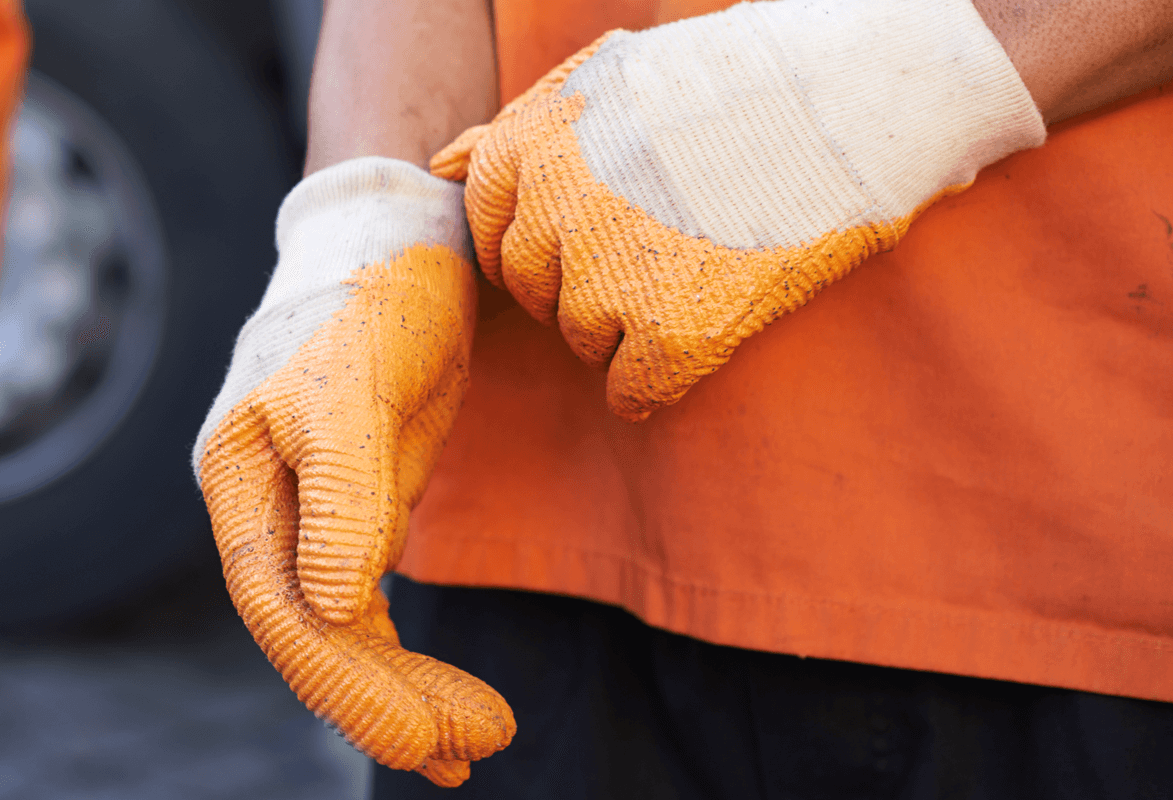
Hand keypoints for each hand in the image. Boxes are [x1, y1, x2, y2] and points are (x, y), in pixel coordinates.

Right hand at [195, 158, 510, 785]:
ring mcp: (307, 512)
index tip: (420, 734)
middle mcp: (263, 505)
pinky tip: (449, 707)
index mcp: (238, 475)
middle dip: (382, 698)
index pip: (278, 602)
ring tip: (474, 748)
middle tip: (468, 752)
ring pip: (342, 629)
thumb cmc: (371, 292)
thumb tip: (336, 608)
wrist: (403, 234)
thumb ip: (345, 494)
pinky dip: (404, 658)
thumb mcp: (357, 382)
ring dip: (401, 691)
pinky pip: (368, 607)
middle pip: (310, 630)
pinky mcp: (356, 510)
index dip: (342, 677)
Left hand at [431, 0, 1044, 419]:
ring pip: (581, 340)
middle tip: (658, 255)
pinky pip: (632, 392)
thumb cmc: (739, 80)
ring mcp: (606, 277)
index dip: (545, 240)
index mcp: (525, 148)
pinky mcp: (670, 335)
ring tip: (699, 274)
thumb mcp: (608, 77)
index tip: (596, 234)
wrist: (859, 96)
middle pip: (534, 290)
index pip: (491, 230)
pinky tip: (704, 336)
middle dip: (581, 284)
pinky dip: (659, 382)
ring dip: (625, 328)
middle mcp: (550, 213)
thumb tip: (438, 165)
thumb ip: (515, 129)